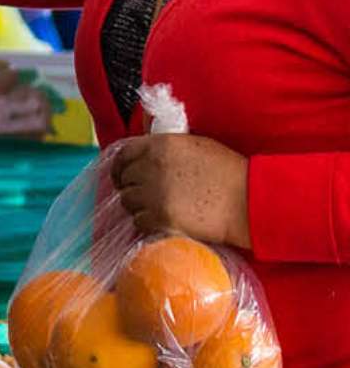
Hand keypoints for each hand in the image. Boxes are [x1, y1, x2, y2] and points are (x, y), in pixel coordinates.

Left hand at [110, 134, 251, 247]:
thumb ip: (165, 146)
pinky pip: (139, 221)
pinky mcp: (161, 217)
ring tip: (155, 210)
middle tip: (143, 197)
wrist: (248, 200)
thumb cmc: (228, 172)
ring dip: (138, 206)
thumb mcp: (194, 145)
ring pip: (128, 202)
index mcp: (160, 145)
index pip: (123, 154)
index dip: (120, 166)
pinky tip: (162, 222)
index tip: (122, 176)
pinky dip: (146, 223)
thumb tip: (144, 144)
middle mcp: (152, 166)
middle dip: (131, 187)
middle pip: (125, 179)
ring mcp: (155, 193)